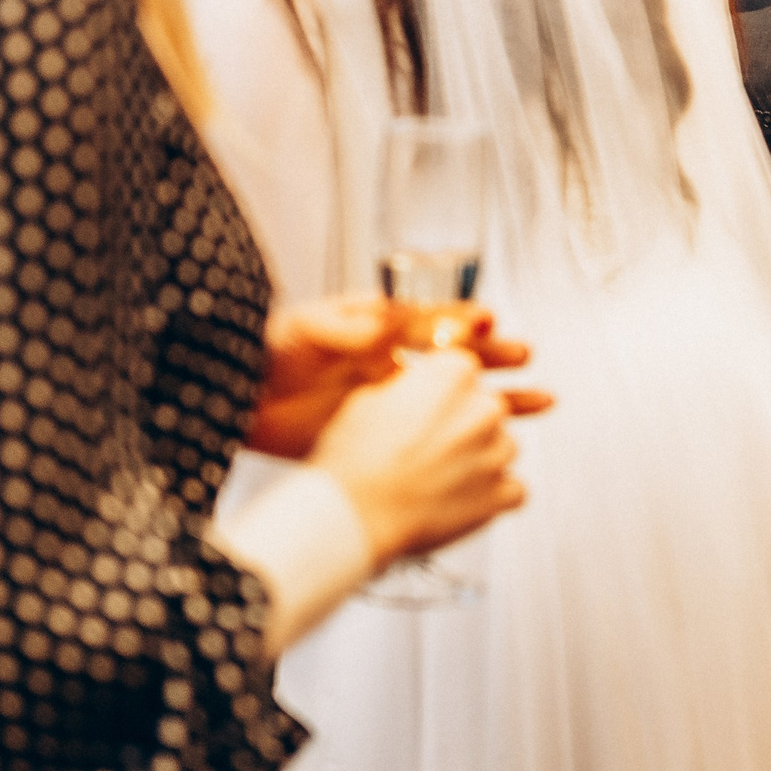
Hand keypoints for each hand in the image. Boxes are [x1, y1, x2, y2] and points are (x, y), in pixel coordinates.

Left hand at [250, 299, 532, 458]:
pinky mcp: (379, 435)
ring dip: (494, 399)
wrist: (232, 403)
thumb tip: (382, 326)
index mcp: (375, 329)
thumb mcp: (302, 329)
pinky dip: (461, 442)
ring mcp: (389, 401)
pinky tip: (488, 450)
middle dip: (493, 358)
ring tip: (538, 402)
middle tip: (526, 359)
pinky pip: (431, 437)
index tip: (488, 320)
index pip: (430, 322)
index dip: (459, 320)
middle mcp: (390, 362)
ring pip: (455, 400)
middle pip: (455, 359)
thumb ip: (344, 327)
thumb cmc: (261, 353)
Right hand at [311, 350, 533, 566]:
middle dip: (463, 425)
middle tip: (429, 447)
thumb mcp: (368, 400)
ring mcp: (497, 451)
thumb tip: (415, 392)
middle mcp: (484, 407)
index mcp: (454, 374)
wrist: (354, 516)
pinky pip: (512, 490)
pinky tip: (461, 500)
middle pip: (486, 408)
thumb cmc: (354, 460)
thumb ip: (407, 388)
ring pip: (502, 447)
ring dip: (479, 460)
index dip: (443, 390)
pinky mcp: (501, 494)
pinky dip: (493, 497)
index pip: (464, 369)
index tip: (430, 405)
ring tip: (439, 478)